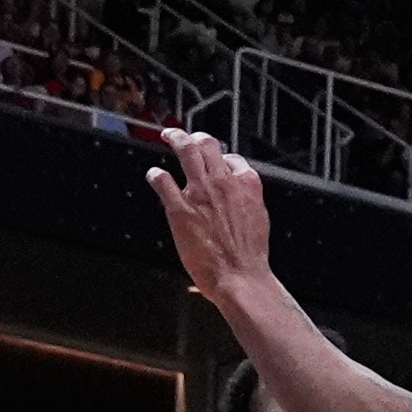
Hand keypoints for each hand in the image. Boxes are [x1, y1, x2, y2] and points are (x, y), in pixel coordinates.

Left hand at [143, 127, 277, 303]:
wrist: (240, 276)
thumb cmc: (249, 256)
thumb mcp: (258, 219)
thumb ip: (246, 201)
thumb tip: (239, 197)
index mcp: (246, 184)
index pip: (232, 158)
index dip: (221, 158)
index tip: (214, 161)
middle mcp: (223, 182)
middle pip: (208, 145)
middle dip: (195, 136)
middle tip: (185, 136)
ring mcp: (200, 193)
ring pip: (187, 151)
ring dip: (176, 139)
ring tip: (169, 135)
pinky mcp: (179, 209)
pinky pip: (163, 181)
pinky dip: (156, 174)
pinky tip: (153, 174)